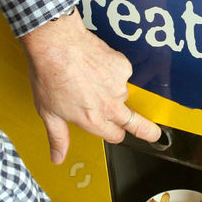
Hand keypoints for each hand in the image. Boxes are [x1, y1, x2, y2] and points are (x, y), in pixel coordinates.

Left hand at [20, 9, 159, 159]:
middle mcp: (110, 106)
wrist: (56, 44)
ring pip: (123, 94)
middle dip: (148, 132)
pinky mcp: (123, 67)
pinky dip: (112, 70)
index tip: (114, 130)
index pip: (115, 136)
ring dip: (114, 91)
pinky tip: (96, 65)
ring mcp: (119, 86)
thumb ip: (58, 137)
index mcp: (92, 120)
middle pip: (139, 125)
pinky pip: (122, 73)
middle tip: (153, 134)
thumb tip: (58, 158)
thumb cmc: (49, 76)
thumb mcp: (48, 112)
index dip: (114, 133)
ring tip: (92, 79)